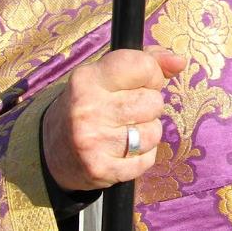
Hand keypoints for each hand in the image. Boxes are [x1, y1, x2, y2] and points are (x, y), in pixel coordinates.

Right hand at [41, 48, 186, 191]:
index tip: (143, 82)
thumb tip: (179, 61)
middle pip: (153, 102)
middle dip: (149, 106)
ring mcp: (92, 141)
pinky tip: (124, 150)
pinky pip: (147, 160)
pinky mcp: (100, 169)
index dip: (152, 75)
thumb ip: (147, 61)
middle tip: (129, 110)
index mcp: (88, 78)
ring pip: (154, 133)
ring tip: (126, 130)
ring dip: (148, 132)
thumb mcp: (108, 75)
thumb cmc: (90, 104)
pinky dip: (142, 156)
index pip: (143, 66)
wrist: (52, 149)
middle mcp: (88, 108)